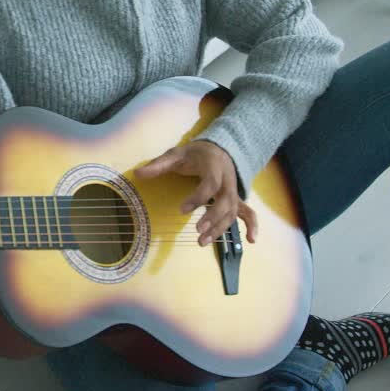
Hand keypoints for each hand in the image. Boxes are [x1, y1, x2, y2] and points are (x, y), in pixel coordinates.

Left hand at [134, 140, 257, 246]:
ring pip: (232, 212)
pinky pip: (247, 213)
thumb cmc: (195, 154)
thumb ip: (159, 165)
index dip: (198, 198)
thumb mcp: (176, 154)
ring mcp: (233, 191)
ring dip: (220, 228)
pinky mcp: (236, 199)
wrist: (218, 149)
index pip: (211, 184)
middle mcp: (228, 180)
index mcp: (214, 166)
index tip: (182, 210)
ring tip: (202, 241)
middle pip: (225, 201)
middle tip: (197, 230)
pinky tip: (251, 241)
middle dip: (212, 217)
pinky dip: (252, 226)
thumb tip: (137, 173)